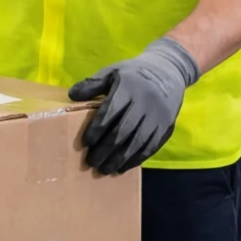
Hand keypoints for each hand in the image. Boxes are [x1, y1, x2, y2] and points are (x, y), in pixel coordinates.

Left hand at [69, 38, 200, 174]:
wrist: (168, 71)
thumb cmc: (134, 73)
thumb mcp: (113, 72)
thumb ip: (93, 84)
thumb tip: (72, 95)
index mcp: (129, 88)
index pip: (110, 112)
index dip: (97, 129)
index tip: (85, 143)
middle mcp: (144, 104)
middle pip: (122, 131)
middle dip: (105, 149)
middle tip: (91, 162)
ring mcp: (157, 117)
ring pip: (137, 143)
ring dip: (119, 159)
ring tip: (105, 170)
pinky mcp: (166, 127)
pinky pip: (150, 147)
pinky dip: (136, 159)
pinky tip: (123, 167)